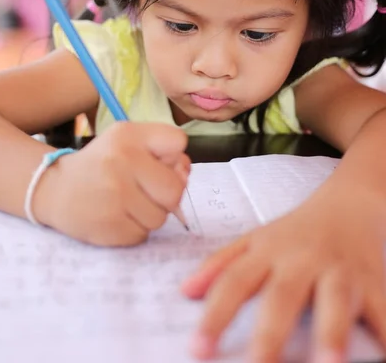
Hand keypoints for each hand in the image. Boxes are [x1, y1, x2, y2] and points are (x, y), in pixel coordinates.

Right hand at [34, 122, 189, 245]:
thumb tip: (184, 173)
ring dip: (150, 214)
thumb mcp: (128, 142)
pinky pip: (143, 234)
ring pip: (161, 217)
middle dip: (166, 194)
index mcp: (128, 135)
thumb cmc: (102, 163)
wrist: (56, 189)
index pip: (178, 142)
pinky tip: (117, 216)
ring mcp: (115, 196)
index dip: (174, 157)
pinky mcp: (109, 226)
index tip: (156, 162)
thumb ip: (163, 151)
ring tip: (127, 203)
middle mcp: (121, 161)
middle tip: (145, 191)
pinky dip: (135, 229)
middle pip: (175, 189)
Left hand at [181, 182, 385, 361]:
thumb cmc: (297, 229)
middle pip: (283, 295)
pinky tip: (382, 355)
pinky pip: (383, 309)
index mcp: (269, 251)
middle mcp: (303, 260)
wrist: (351, 202)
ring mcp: (341, 271)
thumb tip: (184, 292)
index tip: (197, 349)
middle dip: (270, 332)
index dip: (216, 313)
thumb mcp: (256, 239)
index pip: (236, 282)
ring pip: (335, 300)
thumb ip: (222, 264)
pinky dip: (385, 331)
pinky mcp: (375, 281)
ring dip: (332, 332)